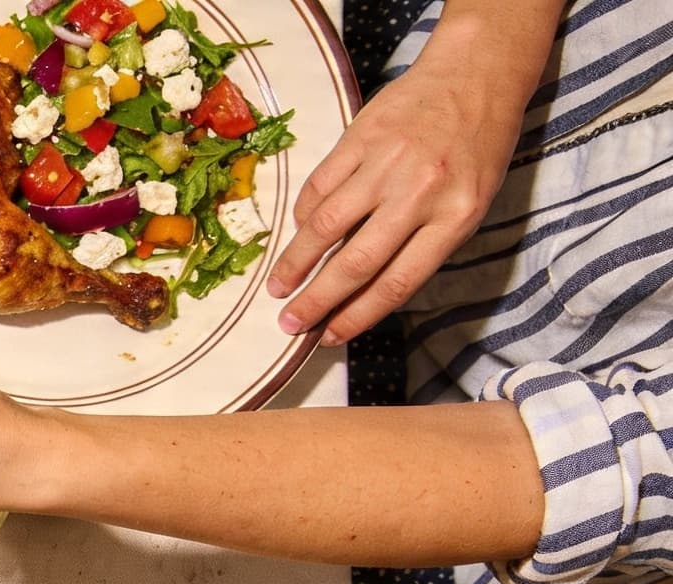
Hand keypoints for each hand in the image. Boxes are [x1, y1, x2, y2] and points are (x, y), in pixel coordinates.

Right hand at [264, 43, 522, 344]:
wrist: (475, 75)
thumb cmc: (477, 147)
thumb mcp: (471, 202)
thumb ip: (425, 241)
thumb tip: (365, 284)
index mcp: (456, 217)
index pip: (398, 282)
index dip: (358, 315)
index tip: (329, 335)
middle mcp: (420, 193)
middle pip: (357, 262)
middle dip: (318, 299)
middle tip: (290, 323)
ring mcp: (387, 163)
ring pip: (327, 225)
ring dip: (296, 262)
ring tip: (278, 286)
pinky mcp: (361, 137)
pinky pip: (320, 184)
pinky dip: (303, 214)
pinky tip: (297, 232)